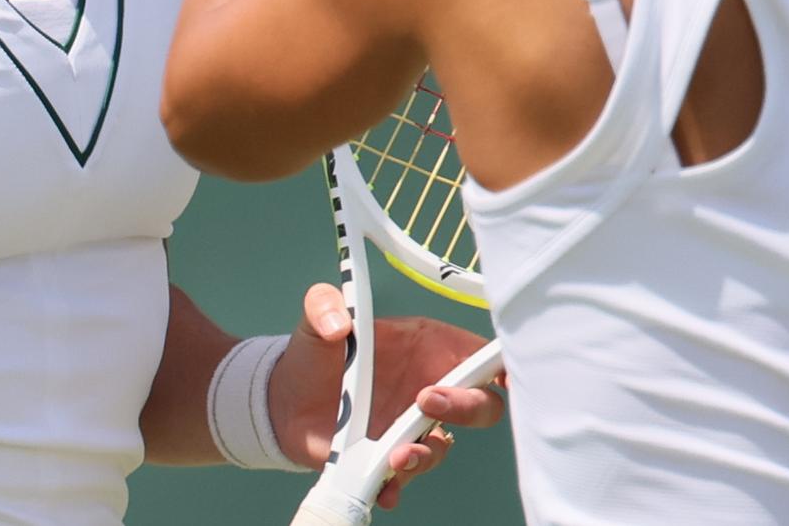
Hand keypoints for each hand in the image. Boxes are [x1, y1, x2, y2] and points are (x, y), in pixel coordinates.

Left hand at [269, 283, 505, 507]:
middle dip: (467, 407)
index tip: (504, 374)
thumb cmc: (313, 354)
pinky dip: (398, 484)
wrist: (284, 402)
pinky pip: (406, 476)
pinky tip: (381, 484)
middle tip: (427, 403)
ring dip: (426, 453)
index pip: (477, 352)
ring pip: (442, 445)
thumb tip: (340, 324)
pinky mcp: (388, 456)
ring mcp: (410, 425)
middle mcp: (427, 386)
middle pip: (479, 403)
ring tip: (395, 455)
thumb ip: (324, 305)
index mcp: (424, 346)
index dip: (500, 363)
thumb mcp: (315, 318)